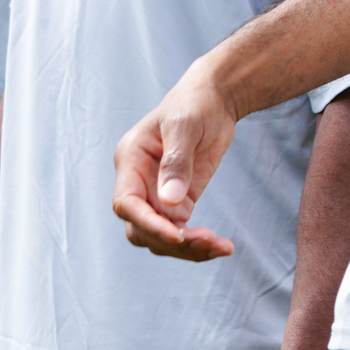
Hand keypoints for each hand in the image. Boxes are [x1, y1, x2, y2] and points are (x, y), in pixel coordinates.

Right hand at [113, 66, 237, 260]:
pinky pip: (181, 233)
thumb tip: (169, 202)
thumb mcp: (185, 126)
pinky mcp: (178, 203)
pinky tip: (223, 246)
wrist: (215, 99)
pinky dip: (198, 245)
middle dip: (172, 241)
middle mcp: (138, 182)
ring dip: (187, 250)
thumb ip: (176, 163)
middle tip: (209, 240)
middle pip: (140, 229)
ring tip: (222, 247)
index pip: (126, 203)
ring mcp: (157, 195)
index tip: (177, 235)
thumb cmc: (194, 103)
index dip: (148, 223)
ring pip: (160, 238)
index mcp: (130, 160)